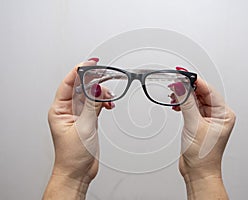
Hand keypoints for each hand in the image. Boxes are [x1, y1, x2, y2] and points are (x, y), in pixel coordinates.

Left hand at [43, 59, 113, 198]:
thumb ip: (91, 105)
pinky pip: (96, 105)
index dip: (80, 70)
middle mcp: (68, 110)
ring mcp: (79, 115)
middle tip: (107, 80)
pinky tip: (109, 105)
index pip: (69, 83)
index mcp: (59, 109)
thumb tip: (95, 87)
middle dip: (95, 83)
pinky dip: (104, 103)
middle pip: (82, 88)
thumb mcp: (83, 127)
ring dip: (102, 95)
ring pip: (91, 96)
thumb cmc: (72, 155)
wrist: (78, 172)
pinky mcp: (88, 120)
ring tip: (109, 99)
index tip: (91, 63)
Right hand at [174, 77, 235, 198]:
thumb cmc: (204, 156)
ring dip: (183, 96)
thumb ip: (187, 103)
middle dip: (187, 88)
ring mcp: (207, 118)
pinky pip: (190, 107)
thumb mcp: (194, 125)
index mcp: (224, 114)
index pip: (208, 90)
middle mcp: (217, 114)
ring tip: (172, 95)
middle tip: (174, 83)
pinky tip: (175, 104)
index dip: (195, 80)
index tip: (183, 73)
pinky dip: (182, 104)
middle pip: (201, 93)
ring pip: (194, 100)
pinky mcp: (198, 122)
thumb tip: (180, 86)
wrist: (198, 172)